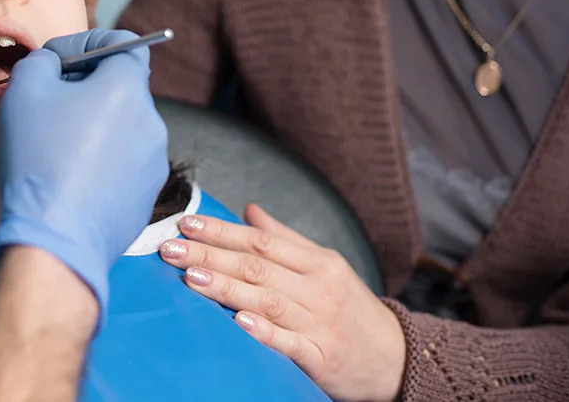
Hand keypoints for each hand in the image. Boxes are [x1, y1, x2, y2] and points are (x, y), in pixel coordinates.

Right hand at [0, 29, 169, 318]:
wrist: (56, 239)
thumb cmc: (39, 161)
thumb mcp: (24, 91)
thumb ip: (42, 60)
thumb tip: (55, 63)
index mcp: (127, 88)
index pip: (124, 43)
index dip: (89, 43)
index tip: (62, 60)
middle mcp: (152, 120)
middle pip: (123, 86)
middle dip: (89, 86)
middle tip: (51, 102)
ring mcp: (154, 161)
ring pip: (125, 126)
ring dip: (97, 125)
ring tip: (58, 146)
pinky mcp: (148, 194)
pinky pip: (126, 163)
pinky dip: (103, 160)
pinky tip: (72, 177)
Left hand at [159, 204, 406, 401]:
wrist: (398, 358)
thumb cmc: (351, 309)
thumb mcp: (326, 266)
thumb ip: (285, 239)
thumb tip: (249, 210)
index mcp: (318, 262)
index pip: (261, 241)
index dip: (222, 231)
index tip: (187, 223)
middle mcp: (318, 287)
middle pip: (257, 267)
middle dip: (210, 255)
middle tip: (171, 248)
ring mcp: (320, 322)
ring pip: (266, 299)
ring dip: (226, 288)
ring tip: (191, 277)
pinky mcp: (322, 357)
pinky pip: (289, 342)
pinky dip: (264, 331)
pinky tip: (238, 322)